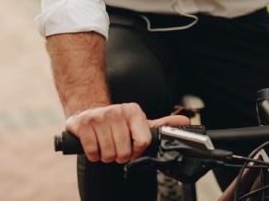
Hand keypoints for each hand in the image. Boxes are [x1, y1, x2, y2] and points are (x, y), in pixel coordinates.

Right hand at [65, 103, 190, 163]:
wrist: (89, 112)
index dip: (137, 151)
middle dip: (119, 156)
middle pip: (124, 152)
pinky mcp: (83, 124)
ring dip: (106, 156)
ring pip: (108, 154)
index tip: (132, 149)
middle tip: (116, 147)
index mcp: (133, 111)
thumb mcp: (140, 122)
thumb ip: (162, 124)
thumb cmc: (117, 122)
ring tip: (105, 145)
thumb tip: (185, 121)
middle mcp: (117, 111)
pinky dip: (93, 155)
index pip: (143, 141)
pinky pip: (92, 152)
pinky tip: (94, 145)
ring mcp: (99, 117)